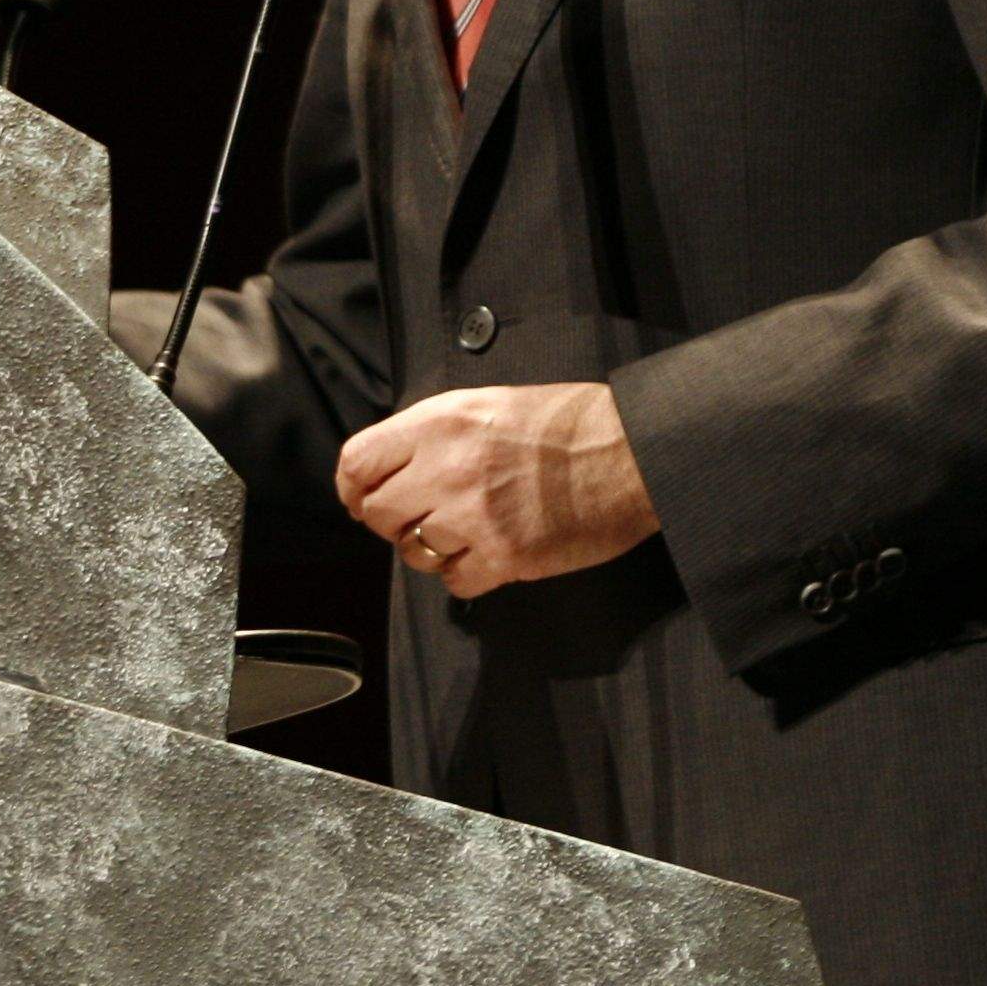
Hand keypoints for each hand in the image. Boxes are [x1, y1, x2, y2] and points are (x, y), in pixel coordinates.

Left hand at [337, 383, 656, 600]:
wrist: (633, 452)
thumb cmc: (574, 424)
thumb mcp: (491, 403)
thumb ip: (436, 432)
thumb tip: (396, 463)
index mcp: (442, 423)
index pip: (357, 463)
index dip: (353, 487)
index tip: (361, 497)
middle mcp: (448, 469)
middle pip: (376, 514)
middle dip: (394, 519)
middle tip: (423, 515)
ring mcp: (473, 517)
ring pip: (413, 552)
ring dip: (432, 548)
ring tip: (467, 530)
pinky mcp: (503, 557)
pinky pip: (454, 582)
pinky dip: (466, 574)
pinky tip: (490, 552)